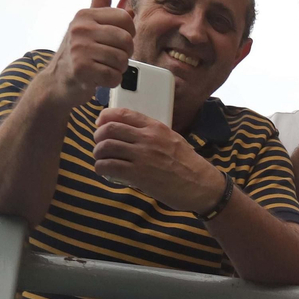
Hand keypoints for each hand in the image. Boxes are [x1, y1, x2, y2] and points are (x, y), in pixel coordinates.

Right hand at [46, 0, 136, 106]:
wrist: (56, 81)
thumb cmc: (76, 53)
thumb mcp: (86, 25)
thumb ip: (103, 7)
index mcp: (85, 15)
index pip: (125, 18)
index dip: (128, 32)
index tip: (117, 40)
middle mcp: (81, 29)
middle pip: (126, 40)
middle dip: (125, 53)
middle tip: (111, 57)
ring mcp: (79, 48)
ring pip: (122, 60)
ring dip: (118, 69)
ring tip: (104, 67)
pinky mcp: (81, 69)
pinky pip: (114, 76)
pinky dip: (111, 81)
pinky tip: (100, 78)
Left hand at [94, 108, 226, 211]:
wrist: (201, 185)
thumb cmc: (188, 164)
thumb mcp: (173, 139)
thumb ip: (153, 134)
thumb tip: (131, 134)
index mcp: (156, 127)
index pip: (123, 113)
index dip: (105, 117)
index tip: (100, 124)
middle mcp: (147, 138)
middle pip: (109, 129)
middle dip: (98, 136)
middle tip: (99, 144)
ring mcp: (142, 156)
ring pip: (106, 147)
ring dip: (98, 153)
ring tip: (102, 159)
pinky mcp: (138, 174)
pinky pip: (108, 166)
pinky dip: (101, 167)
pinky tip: (105, 171)